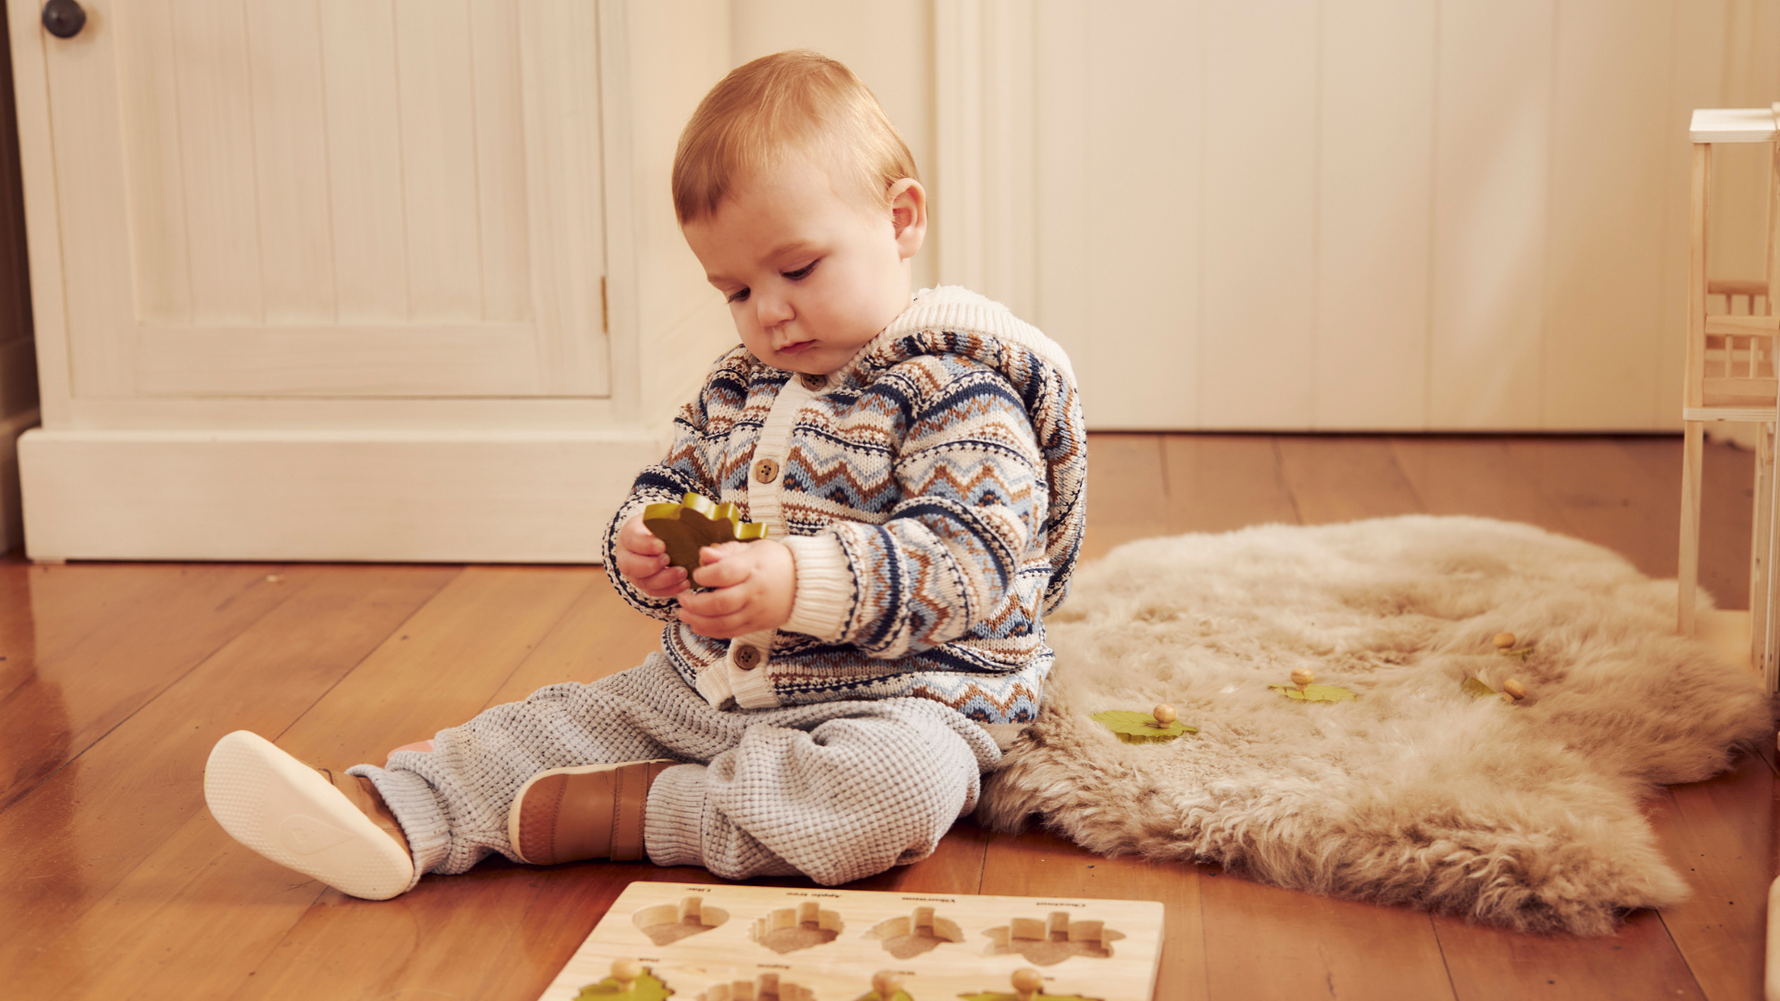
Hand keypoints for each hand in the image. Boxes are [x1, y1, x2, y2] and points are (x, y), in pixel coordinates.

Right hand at [614, 514, 688, 597]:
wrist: (651, 538)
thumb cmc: (659, 526)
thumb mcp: (661, 517)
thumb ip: (672, 517)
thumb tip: (692, 512)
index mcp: (629, 535)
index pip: (632, 540)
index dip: (645, 545)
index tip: (662, 546)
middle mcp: (626, 556)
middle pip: (631, 565)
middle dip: (650, 565)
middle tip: (668, 560)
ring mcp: (634, 574)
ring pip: (643, 582)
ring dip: (664, 580)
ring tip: (683, 573)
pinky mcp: (644, 585)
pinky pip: (653, 592)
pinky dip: (669, 590)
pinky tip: (684, 584)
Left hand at [675, 539, 795, 637]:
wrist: (806, 583)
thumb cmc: (775, 561)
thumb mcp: (753, 548)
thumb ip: (726, 551)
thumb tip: (703, 554)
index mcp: (753, 567)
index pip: (724, 573)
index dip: (705, 575)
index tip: (696, 574)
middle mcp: (755, 591)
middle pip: (720, 603)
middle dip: (695, 604)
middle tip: (681, 599)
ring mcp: (757, 611)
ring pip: (724, 622)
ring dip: (699, 621)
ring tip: (683, 615)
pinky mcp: (758, 624)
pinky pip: (732, 632)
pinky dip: (712, 631)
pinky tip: (698, 626)